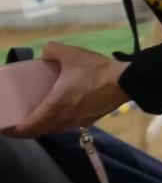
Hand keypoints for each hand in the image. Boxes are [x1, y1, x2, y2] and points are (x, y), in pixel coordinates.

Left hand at [11, 42, 128, 136]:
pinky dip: (55, 124)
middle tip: (14, 126)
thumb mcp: (71, 54)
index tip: (5, 129)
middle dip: (25, 132)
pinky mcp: (89, 121)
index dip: (16, 130)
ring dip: (41, 128)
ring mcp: (78, 122)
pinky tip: (56, 114)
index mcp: (57, 105)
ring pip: (53, 130)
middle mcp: (65, 118)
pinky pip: (65, 126)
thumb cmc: (97, 70)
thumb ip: (52, 51)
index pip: (31, 125)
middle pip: (40, 131)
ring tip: (33, 120)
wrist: (128, 82)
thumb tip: (45, 53)